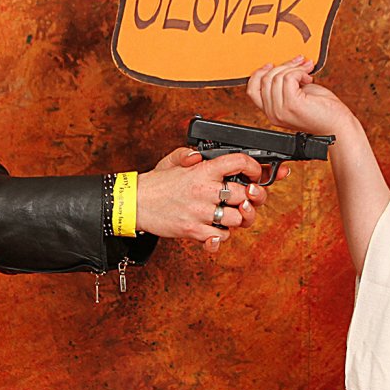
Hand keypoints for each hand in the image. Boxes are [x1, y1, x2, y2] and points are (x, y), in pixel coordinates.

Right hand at [137, 148, 283, 252]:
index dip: (254, 168)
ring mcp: (200, 211)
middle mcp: (205, 190)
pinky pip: (221, 236)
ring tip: (230, 215)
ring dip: (238, 218)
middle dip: (251, 199)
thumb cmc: (156, 184)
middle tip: (246, 200)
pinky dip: (222, 234)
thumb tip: (199, 155)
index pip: (239, 162)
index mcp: (202, 170)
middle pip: (246, 195)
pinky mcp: (194, 230)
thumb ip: (189, 154)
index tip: (255, 174)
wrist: (134, 204)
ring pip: (238, 218)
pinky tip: (216, 227)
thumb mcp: (172, 159)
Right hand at [246, 55, 357, 137]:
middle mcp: (273, 113)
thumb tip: (281, 65)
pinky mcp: (292, 104)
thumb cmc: (322, 111)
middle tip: (300, 64)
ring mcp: (281, 110)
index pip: (252, 90)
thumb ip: (283, 85)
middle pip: (265, 79)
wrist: (336, 125)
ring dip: (295, 69)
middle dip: (284, 66)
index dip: (259, 73)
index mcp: (271, 112)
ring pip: (277, 77)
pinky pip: (289, 77)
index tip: (272, 64)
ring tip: (306, 74)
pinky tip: (308, 79)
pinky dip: (299, 73)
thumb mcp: (297, 95)